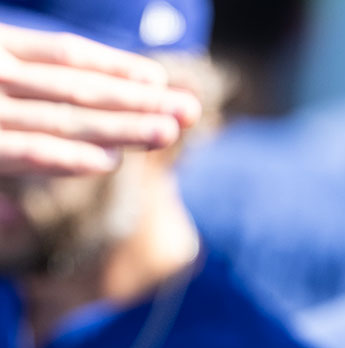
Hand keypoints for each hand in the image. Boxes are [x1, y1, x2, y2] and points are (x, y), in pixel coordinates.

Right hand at [0, 23, 201, 175]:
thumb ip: (23, 65)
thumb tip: (98, 84)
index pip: (68, 55)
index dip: (117, 67)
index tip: (159, 79)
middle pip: (80, 88)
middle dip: (138, 100)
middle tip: (188, 109)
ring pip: (65, 119)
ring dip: (121, 129)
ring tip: (168, 132)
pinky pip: (29, 152)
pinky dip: (70, 157)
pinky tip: (112, 161)